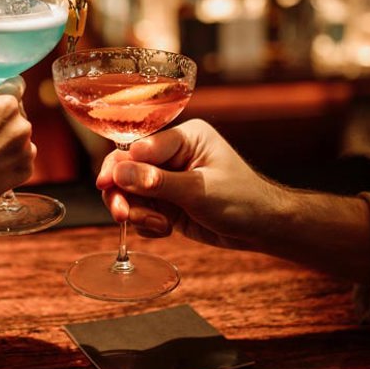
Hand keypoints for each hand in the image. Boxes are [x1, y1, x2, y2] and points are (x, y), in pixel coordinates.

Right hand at [0, 77, 35, 202]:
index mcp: (5, 106)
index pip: (15, 86)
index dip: (5, 92)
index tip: (0, 97)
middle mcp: (22, 125)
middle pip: (17, 115)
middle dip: (4, 122)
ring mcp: (27, 149)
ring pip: (20, 139)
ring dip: (8, 143)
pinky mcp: (27, 170)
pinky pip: (21, 159)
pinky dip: (10, 162)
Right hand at [95, 119, 285, 249]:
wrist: (262, 229)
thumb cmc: (242, 200)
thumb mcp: (198, 190)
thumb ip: (157, 182)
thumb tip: (120, 172)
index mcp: (184, 137)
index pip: (140, 146)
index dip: (119, 165)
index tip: (107, 184)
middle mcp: (171, 155)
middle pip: (127, 169)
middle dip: (122, 193)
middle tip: (121, 215)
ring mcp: (166, 180)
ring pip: (129, 193)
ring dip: (136, 213)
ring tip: (157, 226)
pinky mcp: (165, 203)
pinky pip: (139, 211)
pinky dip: (146, 225)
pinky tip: (166, 230)